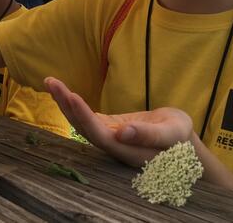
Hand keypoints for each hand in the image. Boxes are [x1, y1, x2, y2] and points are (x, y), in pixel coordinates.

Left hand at [45, 77, 192, 166]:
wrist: (181, 141)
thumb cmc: (180, 137)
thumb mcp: (172, 133)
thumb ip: (148, 135)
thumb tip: (122, 134)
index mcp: (127, 151)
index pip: (100, 134)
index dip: (84, 117)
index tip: (72, 96)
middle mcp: (112, 146)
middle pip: (83, 127)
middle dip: (67, 104)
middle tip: (52, 82)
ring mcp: (108, 137)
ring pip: (81, 121)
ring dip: (64, 102)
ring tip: (51, 81)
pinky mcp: (107, 128)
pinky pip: (86, 116)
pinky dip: (72, 103)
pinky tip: (60, 90)